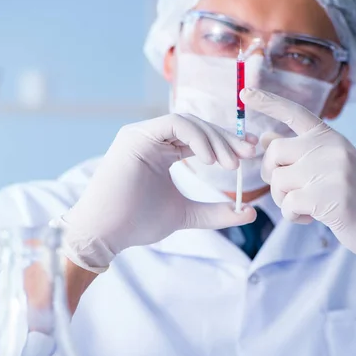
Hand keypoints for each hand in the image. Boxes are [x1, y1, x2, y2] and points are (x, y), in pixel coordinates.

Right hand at [61, 113, 257, 272]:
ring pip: (188, 122)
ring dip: (214, 140)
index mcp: (162, 151)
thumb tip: (249, 211)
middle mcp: (152, 138)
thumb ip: (215, 212)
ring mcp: (142, 134)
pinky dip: (196, 138)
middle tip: (248, 155)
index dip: (227, 142)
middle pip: (198, 127)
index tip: (250, 154)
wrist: (106, 233)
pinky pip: (174, 124)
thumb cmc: (138, 223)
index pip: (200, 139)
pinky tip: (210, 160)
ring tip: (230, 165)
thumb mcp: (186, 214)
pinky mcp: (135, 135)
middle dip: (226, 139)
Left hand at [241, 88, 355, 269]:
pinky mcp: (329, 196)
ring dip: (283, 200)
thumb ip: (299, 151)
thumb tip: (265, 137)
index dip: (267, 101)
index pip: (294, 112)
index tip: (243, 93)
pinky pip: (288, 204)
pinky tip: (312, 217)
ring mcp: (331, 170)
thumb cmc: (353, 194)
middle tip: (286, 190)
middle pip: (274, 153)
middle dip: (270, 174)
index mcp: (329, 136)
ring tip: (307, 206)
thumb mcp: (328, 164)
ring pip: (278, 181)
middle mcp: (330, 147)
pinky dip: (293, 215)